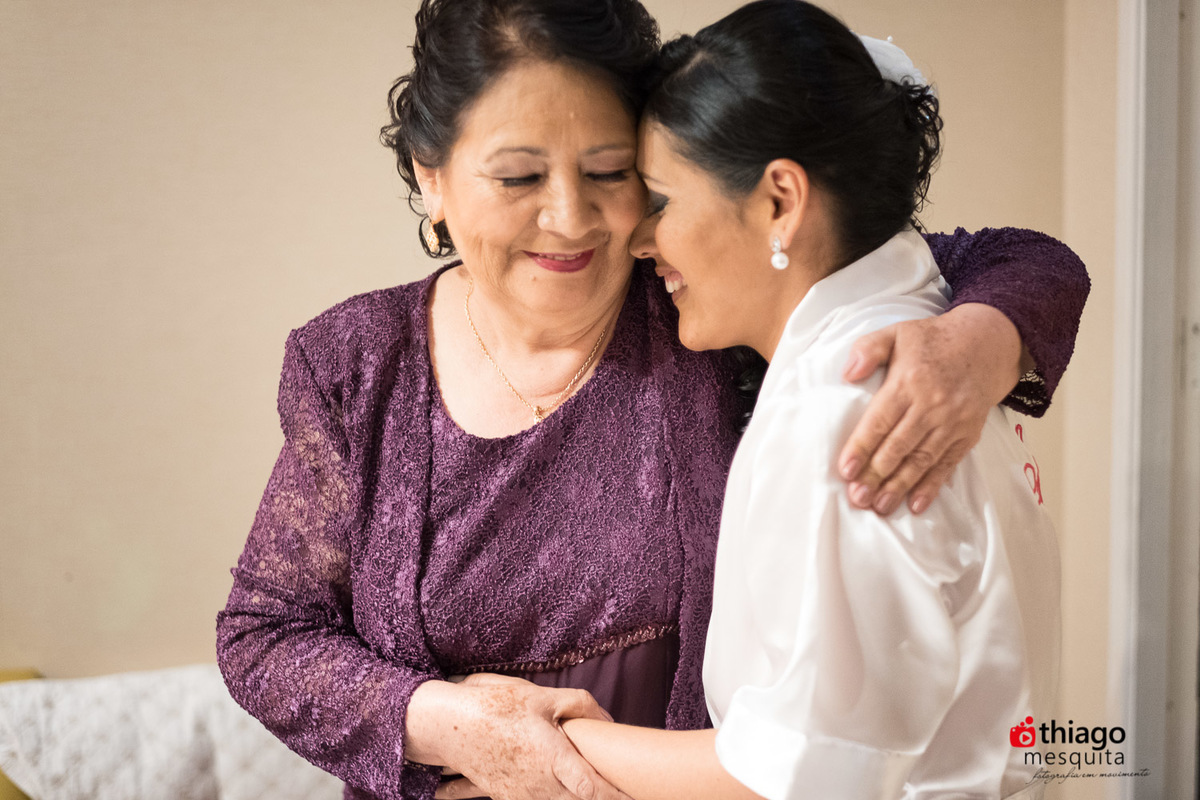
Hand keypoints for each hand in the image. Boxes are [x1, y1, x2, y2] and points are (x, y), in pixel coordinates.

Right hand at [407, 674, 626, 799]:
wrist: (449, 727)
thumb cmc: (496, 708)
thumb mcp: (540, 697)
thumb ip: (579, 705)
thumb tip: (609, 720)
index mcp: (553, 758)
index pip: (593, 789)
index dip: (616, 797)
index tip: (636, 796)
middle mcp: (540, 784)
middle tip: (626, 796)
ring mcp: (522, 795)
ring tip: (599, 794)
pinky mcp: (506, 797)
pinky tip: (560, 793)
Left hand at [837, 303, 1023, 514]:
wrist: (986, 344)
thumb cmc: (933, 341)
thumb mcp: (897, 333)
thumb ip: (868, 349)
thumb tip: (848, 373)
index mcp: (909, 381)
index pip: (880, 420)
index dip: (862, 447)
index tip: (846, 470)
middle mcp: (931, 405)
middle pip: (899, 446)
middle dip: (876, 475)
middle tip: (857, 498)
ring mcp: (952, 422)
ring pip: (921, 460)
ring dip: (899, 486)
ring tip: (880, 507)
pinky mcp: (967, 434)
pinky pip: (947, 464)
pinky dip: (932, 487)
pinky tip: (915, 504)